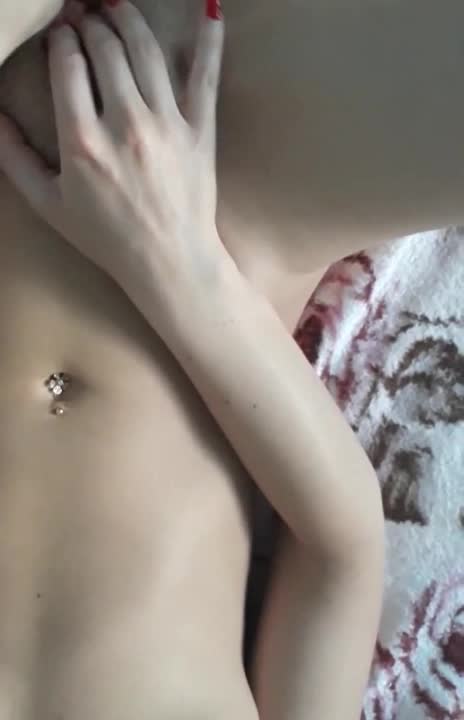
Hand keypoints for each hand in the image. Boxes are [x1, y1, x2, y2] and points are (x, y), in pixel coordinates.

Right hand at [0, 0, 227, 322]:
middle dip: (90, 21)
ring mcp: (166, 124)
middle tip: (84, 15)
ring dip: (128, 18)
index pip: (67, 63)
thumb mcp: (49, 204)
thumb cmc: (107, 238)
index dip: (61, 40)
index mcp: (82, 140)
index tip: (61, 35)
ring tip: (116, 6)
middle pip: (105, 47)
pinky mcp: (199, 131)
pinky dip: (208, 40)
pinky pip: (205, 76)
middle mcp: (125, 123)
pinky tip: (209, 9)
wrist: (168, 262)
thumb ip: (14, 158)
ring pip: (146, 49)